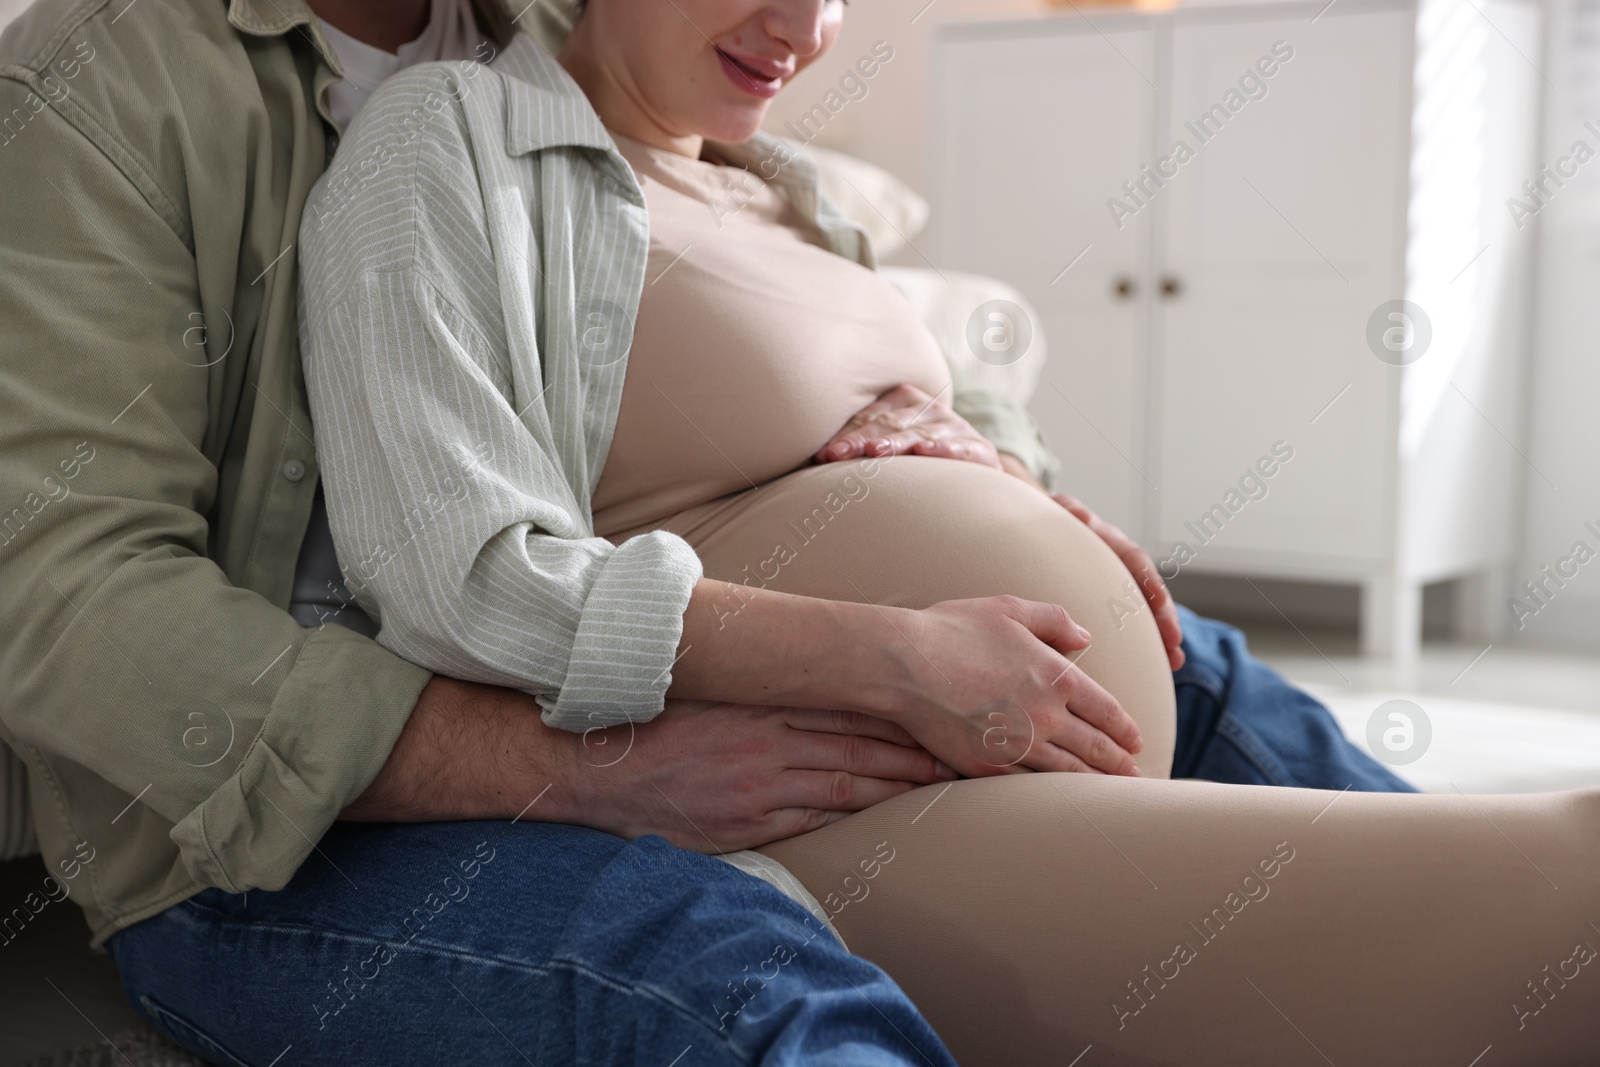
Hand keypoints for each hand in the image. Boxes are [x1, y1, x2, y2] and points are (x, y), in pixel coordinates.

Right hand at [569, 702, 959, 851]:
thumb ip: (754, 686)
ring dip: (898, 782)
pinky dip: (855, 815)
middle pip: (860, 740)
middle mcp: (768, 738)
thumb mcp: (706, 690)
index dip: (894, 707)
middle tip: (961, 747)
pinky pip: (814, 818)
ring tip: (942, 781)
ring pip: (848, 781)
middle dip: (913, 746)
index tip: (933, 706)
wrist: (594, 768)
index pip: (845, 702)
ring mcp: (761, 783)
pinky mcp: (748, 821)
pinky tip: (886, 815)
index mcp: (761, 701)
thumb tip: (795, 671)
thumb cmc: (649, 723)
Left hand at [814, 383, 1000, 468]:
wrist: (978, 480)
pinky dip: (944, 449)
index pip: (869, 418)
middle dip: (860, 440)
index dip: (845, 435)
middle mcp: (930, 409)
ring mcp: (956, 427)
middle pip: (889, 424)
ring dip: (897, 443)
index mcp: (904, 401)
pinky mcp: (979, 449)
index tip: (822, 455)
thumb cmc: (922, 464)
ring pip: (920, 434)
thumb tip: (815, 459)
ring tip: (875, 452)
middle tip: (836, 456)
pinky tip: (926, 452)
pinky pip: (961, 448)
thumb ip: (859, 448)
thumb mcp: (891, 449)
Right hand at [880, 596, 1144, 778]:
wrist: (904, 664)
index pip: (1106, 710)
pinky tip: (1060, 799)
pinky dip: (1052, 795)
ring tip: (1108, 794)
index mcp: (1057, 675)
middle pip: (1095, 747)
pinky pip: (1029, 785)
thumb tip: (1085, 636)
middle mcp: (1046, 715)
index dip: (1125, 728)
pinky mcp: (988, 765)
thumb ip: (1053, 620)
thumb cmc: (952, 630)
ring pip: (1069, 774)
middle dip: (1119, 763)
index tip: (1135, 740)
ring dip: (1094, 784)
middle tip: (1134, 775)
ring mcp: (1018, 745)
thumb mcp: (1008, 609)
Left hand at [1050, 492, 1183, 669]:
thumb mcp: (1055, 511)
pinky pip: (1131, 627)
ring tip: (1175, 661)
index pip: (1133, 559)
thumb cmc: (1047, 521)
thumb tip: (1081, 517)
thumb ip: (1066, 510)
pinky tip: (1160, 666)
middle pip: (1148, 591)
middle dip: (1163, 617)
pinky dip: (1144, 646)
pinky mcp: (1108, 605)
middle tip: (1174, 643)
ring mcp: (1115, 585)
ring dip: (1161, 636)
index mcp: (1107, 542)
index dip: (1147, 579)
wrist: (1037, 528)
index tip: (1159, 601)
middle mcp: (1119, 565)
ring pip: (1145, 612)